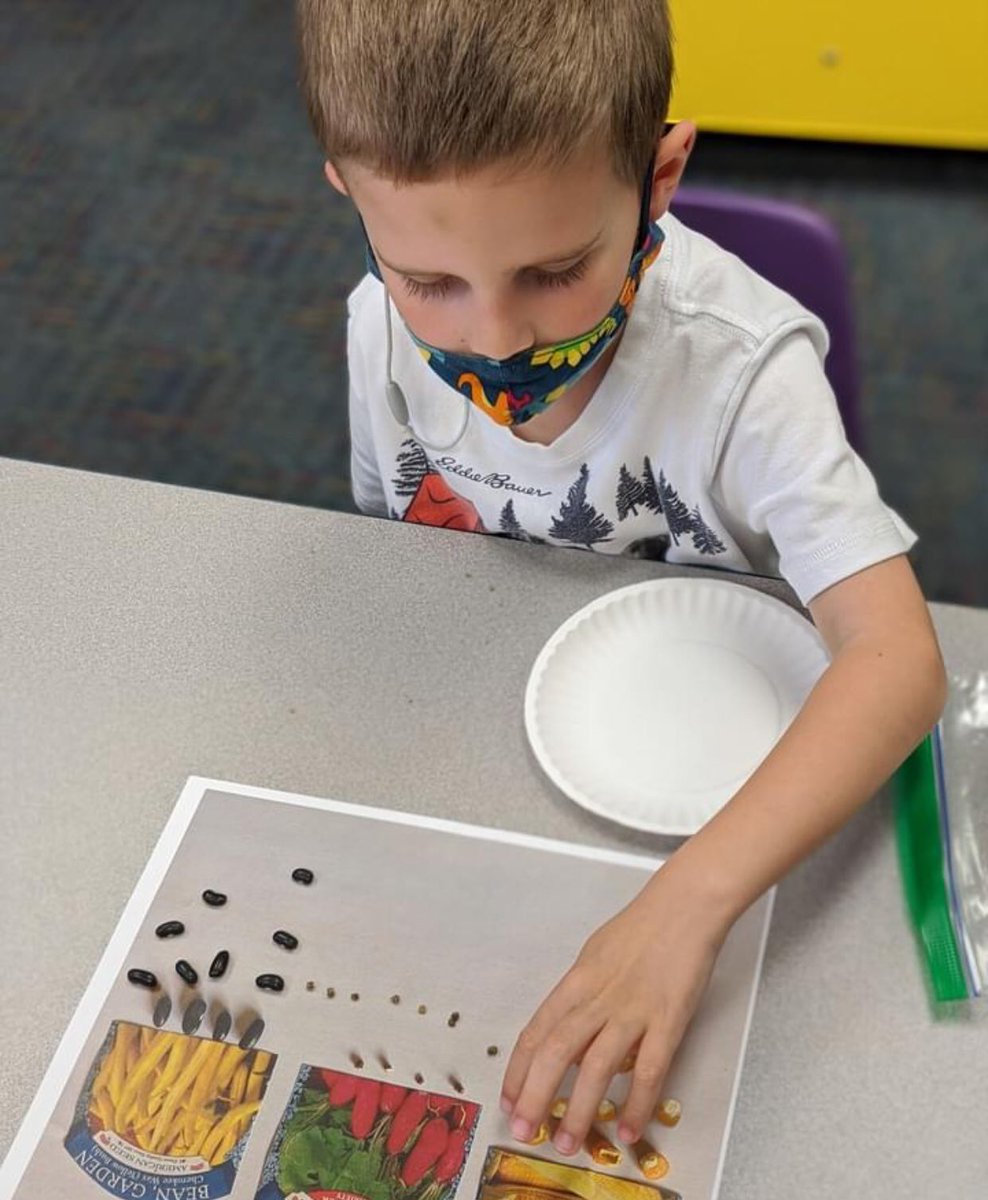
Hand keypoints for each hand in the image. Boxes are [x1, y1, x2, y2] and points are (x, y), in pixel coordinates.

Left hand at [499, 869, 729, 1152]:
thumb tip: (570, 1036)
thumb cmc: (640, 928)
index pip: (536, 1032)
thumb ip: (581, 998)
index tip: (509, 1100)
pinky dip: (636, 1103)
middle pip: (555, 1053)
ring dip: (579, 1110)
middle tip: (525, 1131)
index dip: (518, 1071)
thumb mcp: (595, 956)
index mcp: (576, 982)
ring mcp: (632, 1011)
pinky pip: (649, 1070)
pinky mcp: (668, 1021)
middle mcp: (597, 999)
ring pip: (595, 1068)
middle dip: (536, 1097)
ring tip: (568, 1143)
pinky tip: (627, 1129)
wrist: (683, 906)